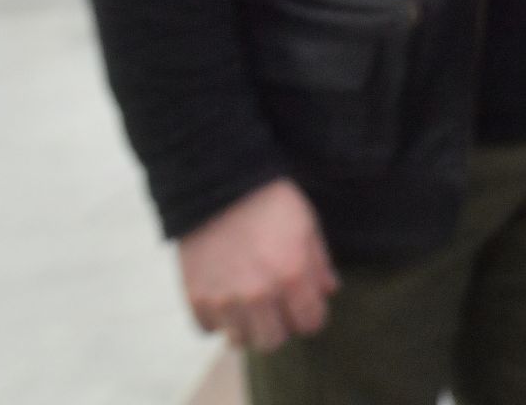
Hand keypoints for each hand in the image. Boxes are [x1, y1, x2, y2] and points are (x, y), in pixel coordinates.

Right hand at [178, 179, 338, 352]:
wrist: (219, 185)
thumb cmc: (271, 202)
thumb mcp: (307, 226)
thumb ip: (320, 264)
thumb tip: (329, 292)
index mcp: (292, 275)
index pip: (310, 324)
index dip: (311, 315)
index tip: (305, 305)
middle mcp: (258, 293)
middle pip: (274, 341)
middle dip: (280, 326)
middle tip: (277, 308)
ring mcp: (224, 298)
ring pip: (240, 340)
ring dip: (248, 326)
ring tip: (250, 305)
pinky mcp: (196, 297)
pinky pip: (209, 329)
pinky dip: (218, 320)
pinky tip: (225, 298)